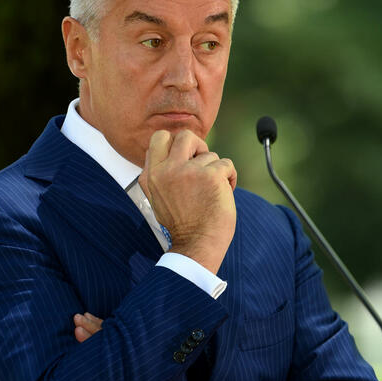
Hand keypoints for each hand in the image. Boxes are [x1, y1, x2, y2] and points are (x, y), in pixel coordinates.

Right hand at [139, 130, 236, 274]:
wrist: (197, 244)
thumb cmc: (182, 224)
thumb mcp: (157, 198)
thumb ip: (160, 174)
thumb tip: (172, 150)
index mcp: (152, 175)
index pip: (159, 138)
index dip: (176, 143)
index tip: (185, 157)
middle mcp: (167, 170)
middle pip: (185, 136)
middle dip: (198, 146)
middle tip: (203, 163)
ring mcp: (189, 171)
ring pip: (210, 154)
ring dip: (215, 170)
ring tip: (213, 190)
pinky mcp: (211, 175)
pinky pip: (226, 164)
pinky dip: (229, 177)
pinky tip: (224, 192)